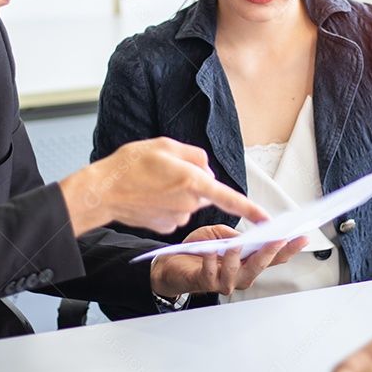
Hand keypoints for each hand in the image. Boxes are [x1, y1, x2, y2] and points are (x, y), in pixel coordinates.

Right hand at [58, 137, 268, 236]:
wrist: (103, 191)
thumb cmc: (130, 165)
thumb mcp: (164, 145)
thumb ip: (193, 155)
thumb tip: (205, 169)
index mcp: (192, 181)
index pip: (229, 197)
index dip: (251, 209)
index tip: (268, 220)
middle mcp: (188, 203)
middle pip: (204, 190)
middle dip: (194, 181)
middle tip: (167, 171)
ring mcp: (177, 217)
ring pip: (190, 201)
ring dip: (179, 192)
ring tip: (153, 183)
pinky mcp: (166, 227)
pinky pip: (177, 212)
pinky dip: (168, 204)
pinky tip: (150, 197)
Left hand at [149, 224, 309, 297]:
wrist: (172, 265)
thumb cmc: (198, 250)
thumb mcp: (219, 235)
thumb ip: (234, 235)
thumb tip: (246, 234)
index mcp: (248, 262)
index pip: (273, 257)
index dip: (290, 248)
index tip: (302, 237)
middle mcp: (240, 275)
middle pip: (261, 265)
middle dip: (271, 251)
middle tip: (280, 238)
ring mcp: (224, 282)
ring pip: (237, 271)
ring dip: (237, 257)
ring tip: (236, 245)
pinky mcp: (205, 282)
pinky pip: (211, 271)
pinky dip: (211, 259)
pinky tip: (211, 250)